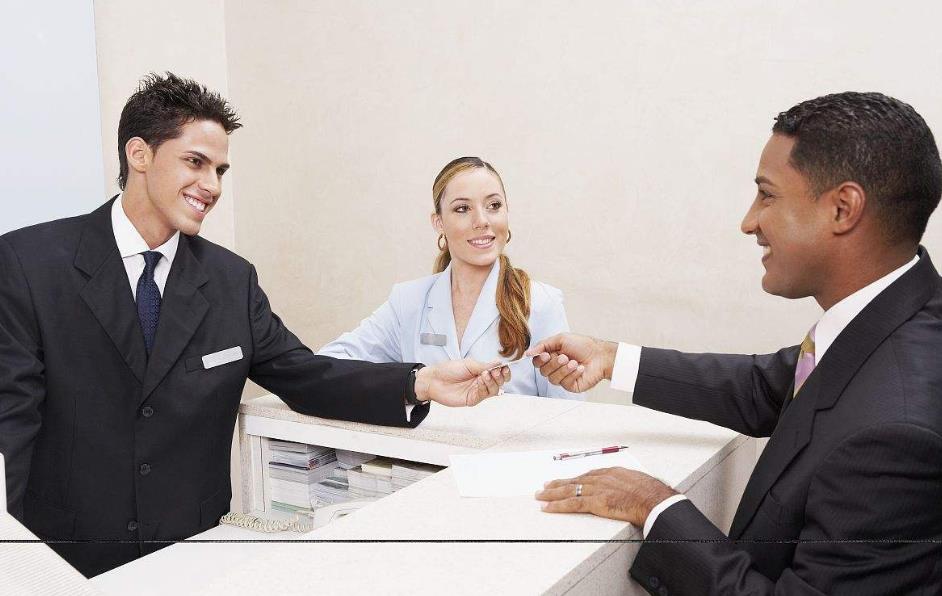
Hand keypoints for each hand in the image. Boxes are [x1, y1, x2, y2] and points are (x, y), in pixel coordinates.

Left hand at [415, 359, 510, 406]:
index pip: (498, 372)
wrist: (434, 380)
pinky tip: (480, 381)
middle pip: (499, 382)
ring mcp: (477, 391)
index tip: (504, 367)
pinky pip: (484, 396)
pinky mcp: (472, 400)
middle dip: (500, 376)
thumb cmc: (448, 370)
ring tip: (485, 374)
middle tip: (497, 371)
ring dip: (492, 382)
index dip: (504, 370)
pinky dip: (484, 388)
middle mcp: (481, 382)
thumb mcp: (469, 364)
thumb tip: (499, 362)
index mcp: (481, 371)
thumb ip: (484, 365)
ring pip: (494, 390)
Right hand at [526, 333, 617, 392]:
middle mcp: (555, 368)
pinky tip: (581, 368)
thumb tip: (528, 353)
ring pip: (552, 379)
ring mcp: (563, 378)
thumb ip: (543, 345)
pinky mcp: (571, 386)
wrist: (600, 355)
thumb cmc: (583, 345)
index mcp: (551, 356)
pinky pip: (565, 383)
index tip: (546, 355)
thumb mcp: (561, 339)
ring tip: (575, 362)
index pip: (537, 362)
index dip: (540, 360)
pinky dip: (573, 374)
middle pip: (543, 371)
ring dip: (564, 369)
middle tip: (565, 357)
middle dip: (554, 364)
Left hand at [534, 467, 676, 526]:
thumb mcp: (637, 482)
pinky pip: (572, 504)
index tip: (565, 481)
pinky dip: (557, 506)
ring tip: (540, 496)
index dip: (573, 479)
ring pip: (569, 491)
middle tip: (544, 487)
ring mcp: (597, 490)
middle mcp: (601, 478)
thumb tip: (625, 491)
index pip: (587, 476)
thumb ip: (625, 485)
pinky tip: (547, 508)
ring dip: (552, 494)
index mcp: (611, 472)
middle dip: (558, 484)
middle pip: (574, 481)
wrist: (654, 499)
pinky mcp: (595, 502)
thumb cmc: (651, 493)